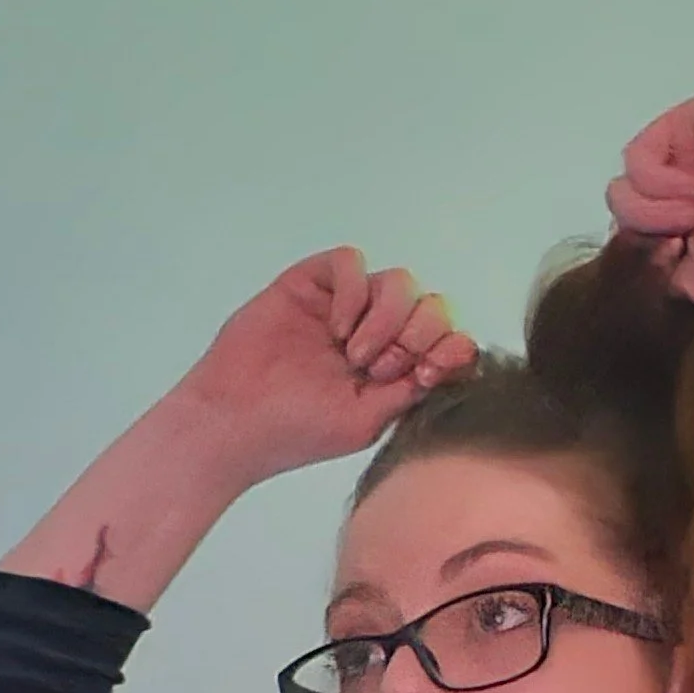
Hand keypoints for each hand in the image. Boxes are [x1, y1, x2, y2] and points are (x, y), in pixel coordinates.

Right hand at [182, 248, 480, 483]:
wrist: (237, 418)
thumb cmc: (297, 430)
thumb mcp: (367, 421)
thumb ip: (411, 390)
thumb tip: (456, 359)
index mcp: (395, 370)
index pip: (445, 340)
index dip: (448, 346)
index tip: (425, 371)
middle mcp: (376, 334)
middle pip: (430, 306)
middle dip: (416, 334)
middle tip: (378, 368)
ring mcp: (346, 308)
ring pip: (398, 282)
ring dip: (386, 317)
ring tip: (353, 353)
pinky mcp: (314, 284)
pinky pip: (352, 263)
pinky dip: (353, 292)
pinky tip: (334, 328)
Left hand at [605, 97, 693, 305]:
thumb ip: (661, 281)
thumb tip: (642, 262)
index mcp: (686, 229)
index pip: (633, 239)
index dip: (645, 252)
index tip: (678, 257)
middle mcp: (679, 193)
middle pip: (625, 213)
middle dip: (652, 229)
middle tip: (692, 229)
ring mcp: (678, 158)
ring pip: (625, 187)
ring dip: (658, 206)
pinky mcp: (678, 125)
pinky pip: (634, 157)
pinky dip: (656, 180)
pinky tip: (689, 184)